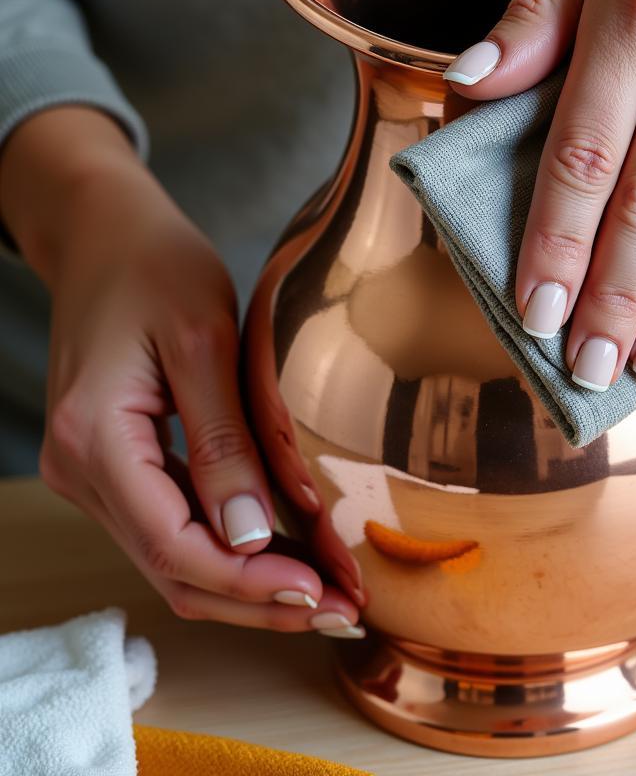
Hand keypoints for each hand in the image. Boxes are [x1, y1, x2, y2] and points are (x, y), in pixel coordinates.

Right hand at [0, 108, 364, 634]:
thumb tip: (247, 535)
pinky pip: (172, 526)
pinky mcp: (117, 465)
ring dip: (248, 582)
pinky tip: (284, 551)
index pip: (174, 546)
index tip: (320, 594)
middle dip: (259, 600)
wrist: (106, 235)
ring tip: (326, 591)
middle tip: (341, 611)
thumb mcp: (203, 342)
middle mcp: (82, 471)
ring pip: (174, 558)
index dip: (251, 583)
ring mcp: (94, 474)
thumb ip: (223, 441)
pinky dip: (230, 548)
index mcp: (95, 441)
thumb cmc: (155, 268)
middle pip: (173, 569)